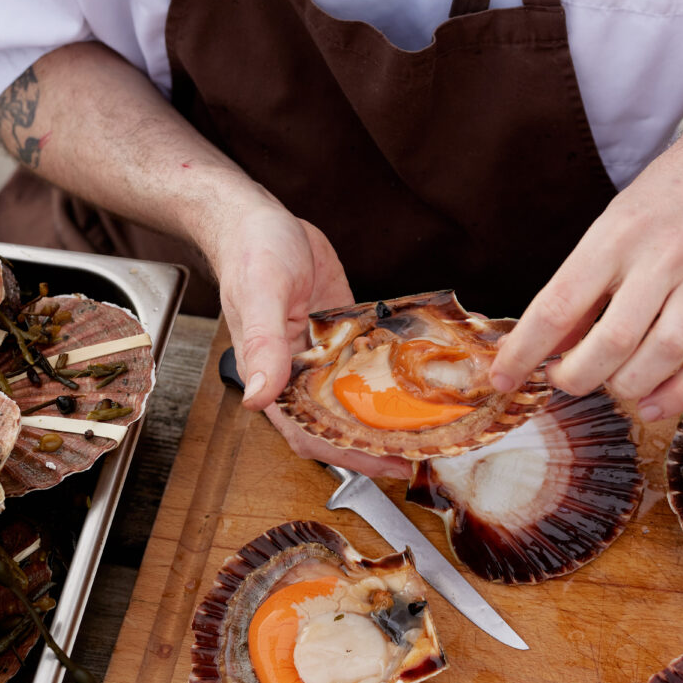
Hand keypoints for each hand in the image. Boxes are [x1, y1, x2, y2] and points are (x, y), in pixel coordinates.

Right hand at [210, 201, 411, 477]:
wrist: (260, 218)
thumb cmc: (250, 252)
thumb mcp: (261, 295)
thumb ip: (262, 347)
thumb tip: (258, 398)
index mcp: (276, 375)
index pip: (310, 433)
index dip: (347, 455)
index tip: (387, 464)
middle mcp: (302, 372)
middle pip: (340, 422)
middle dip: (378, 442)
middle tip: (424, 450)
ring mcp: (325, 353)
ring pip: (358, 395)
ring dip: (389, 412)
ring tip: (432, 422)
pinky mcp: (343, 330)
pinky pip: (369, 358)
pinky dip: (393, 369)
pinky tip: (425, 373)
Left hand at [490, 95, 682, 421]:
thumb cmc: (667, 198)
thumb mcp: (609, 227)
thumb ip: (582, 287)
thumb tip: (548, 346)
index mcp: (616, 237)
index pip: (559, 306)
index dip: (525, 351)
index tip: (502, 378)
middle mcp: (662, 258)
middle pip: (611, 342)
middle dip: (575, 377)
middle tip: (561, 379)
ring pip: (661, 356)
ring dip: (624, 387)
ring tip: (606, 386)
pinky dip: (677, 394)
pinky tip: (650, 403)